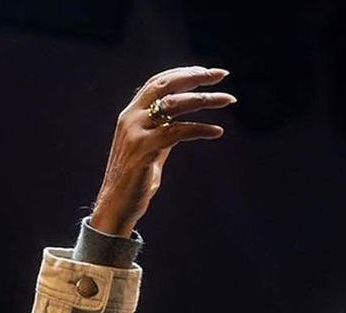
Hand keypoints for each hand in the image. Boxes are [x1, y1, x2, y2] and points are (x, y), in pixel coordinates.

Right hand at [90, 66, 236, 235]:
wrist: (117, 206)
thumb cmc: (135, 183)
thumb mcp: (151, 153)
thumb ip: (163, 136)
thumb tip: (181, 128)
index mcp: (132, 113)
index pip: (159, 82)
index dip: (184, 73)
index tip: (208, 72)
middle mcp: (131, 116)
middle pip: (166, 84)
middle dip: (196, 76)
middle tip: (221, 74)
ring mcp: (136, 130)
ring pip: (174, 104)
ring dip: (204, 99)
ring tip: (228, 99)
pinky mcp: (144, 148)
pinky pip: (177, 132)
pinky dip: (199, 129)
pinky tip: (217, 131)